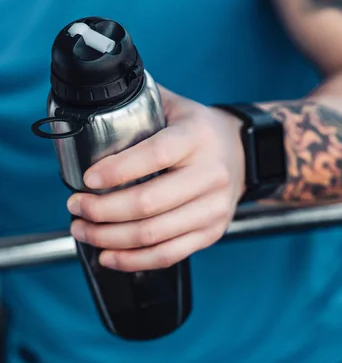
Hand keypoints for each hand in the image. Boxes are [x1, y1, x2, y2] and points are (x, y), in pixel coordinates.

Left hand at [68, 87, 244, 270]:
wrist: (243, 151)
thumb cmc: (199, 129)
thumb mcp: (174, 106)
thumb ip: (139, 103)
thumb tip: (94, 102)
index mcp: (196, 137)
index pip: (155, 155)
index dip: (117, 170)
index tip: (87, 179)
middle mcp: (210, 174)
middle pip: (148, 203)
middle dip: (102, 210)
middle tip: (76, 206)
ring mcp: (214, 207)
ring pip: (154, 234)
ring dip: (110, 238)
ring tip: (83, 230)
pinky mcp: (212, 231)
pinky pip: (169, 254)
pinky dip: (134, 260)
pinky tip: (109, 255)